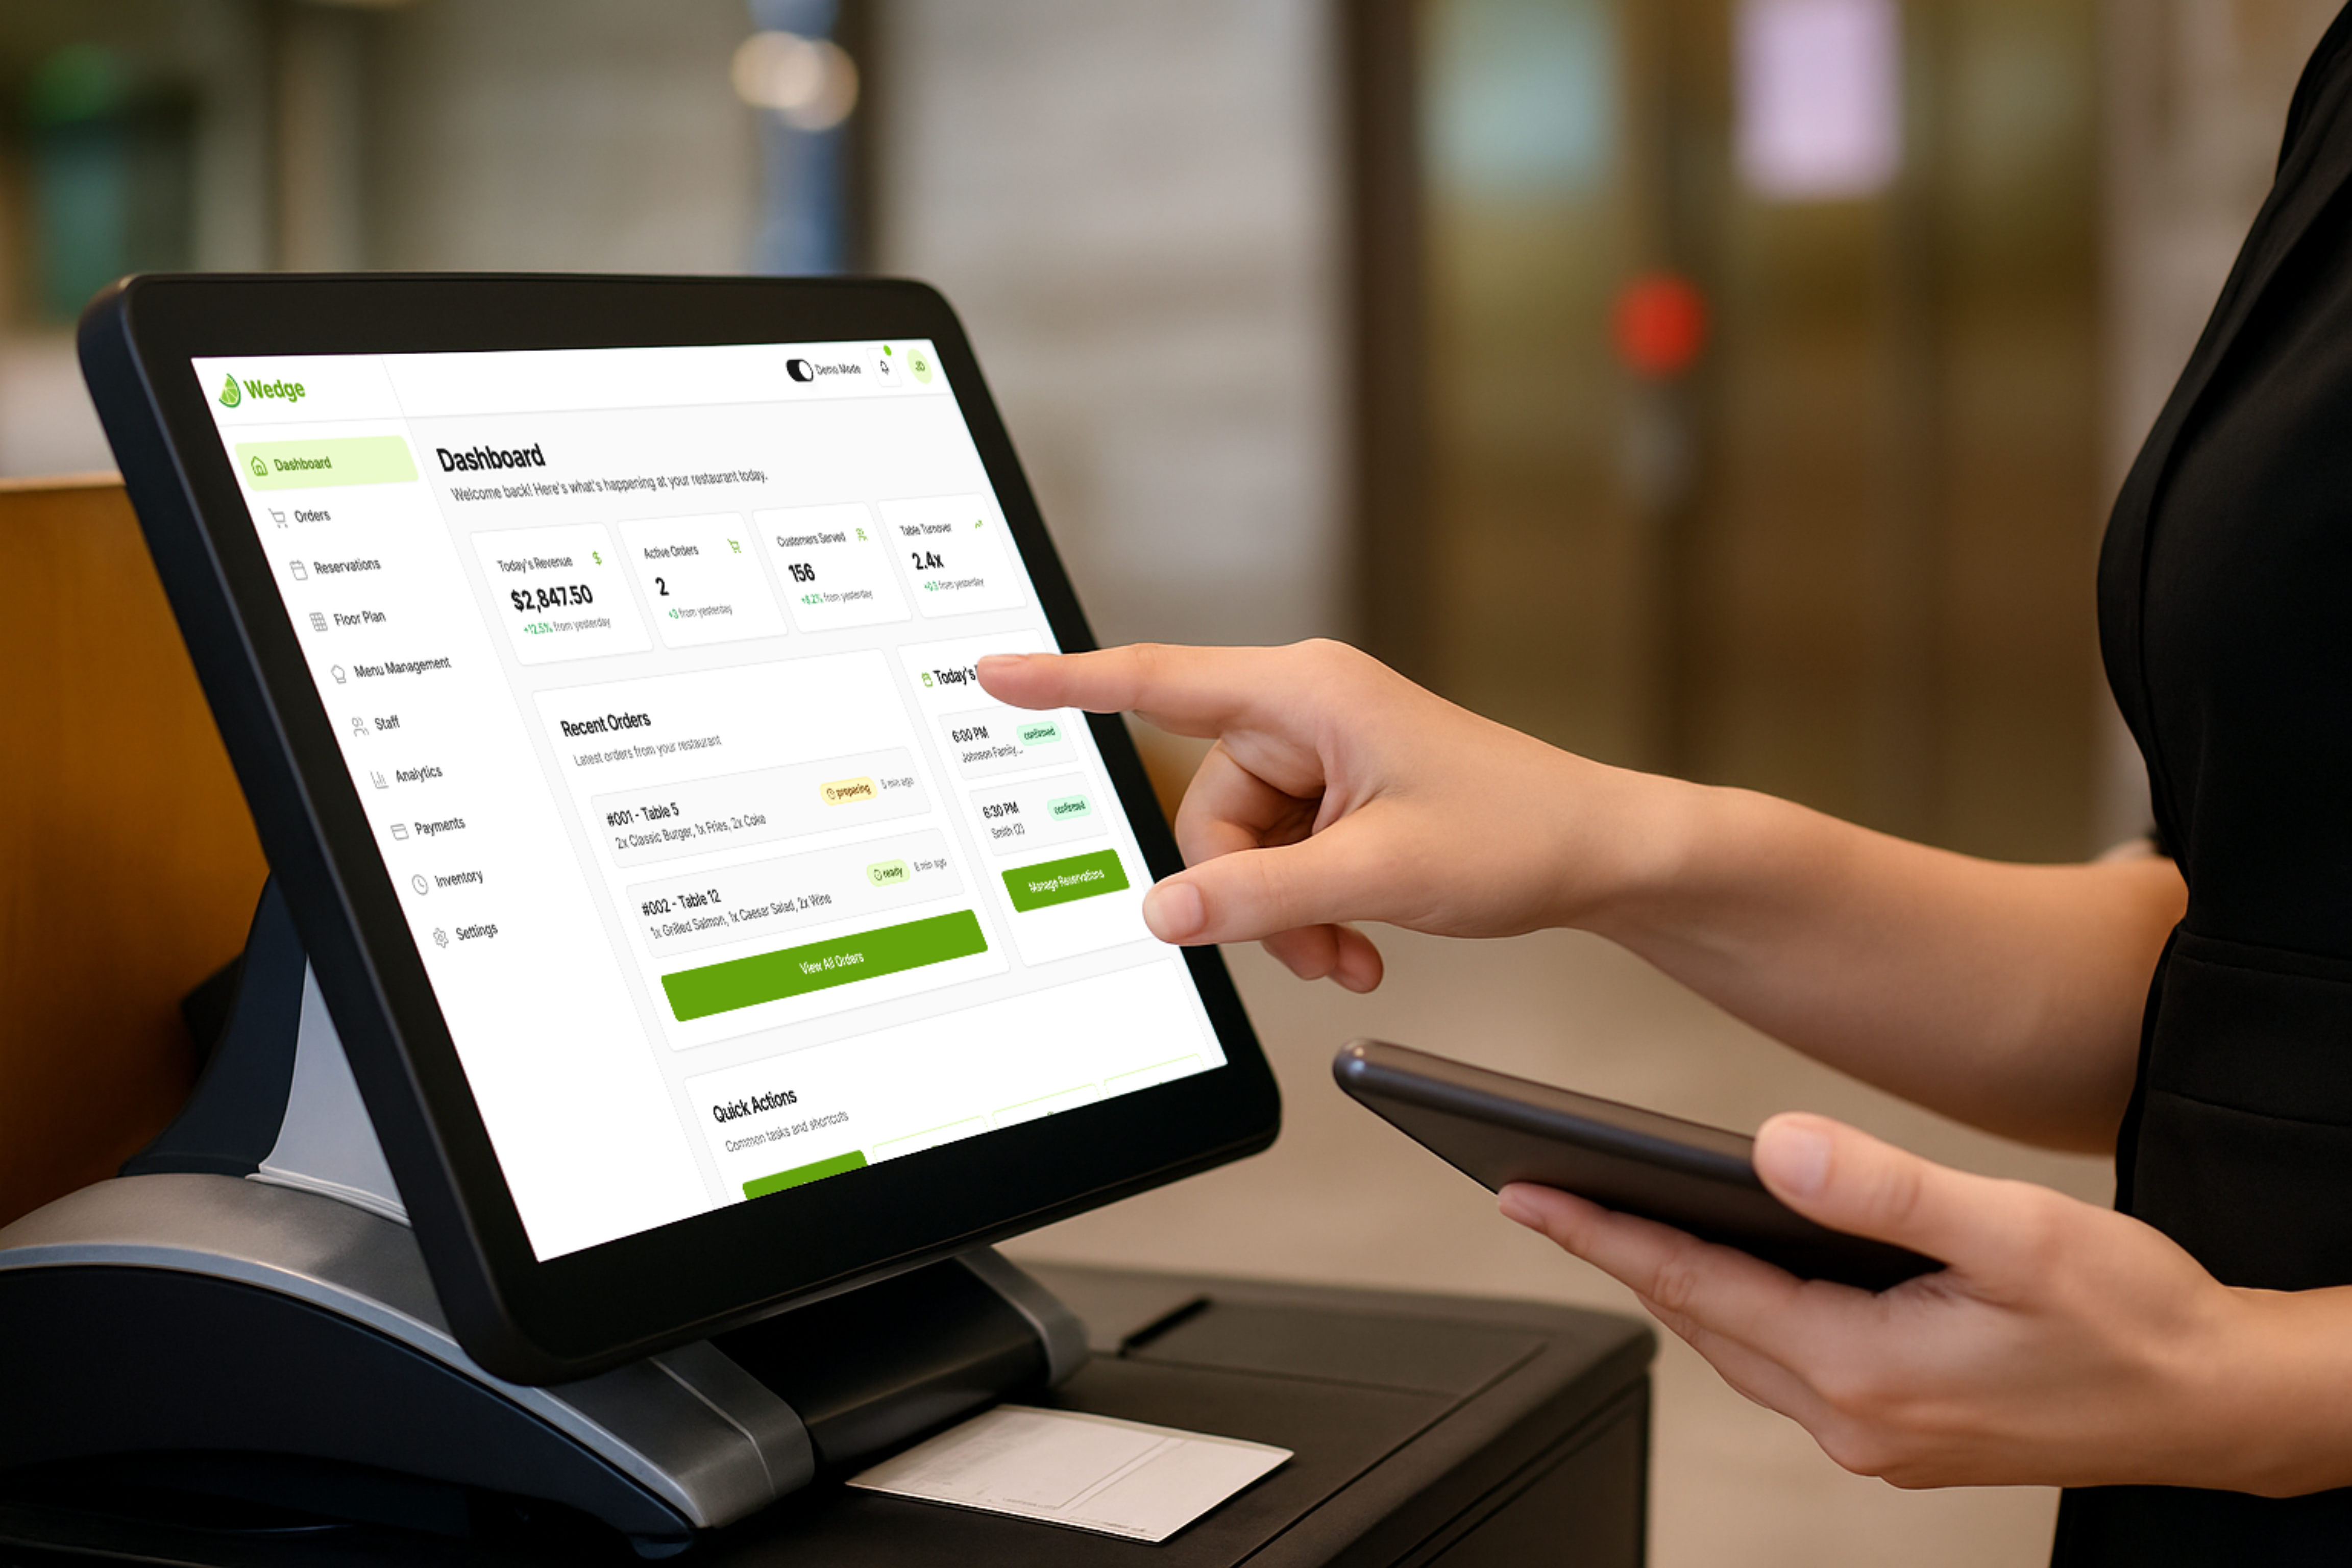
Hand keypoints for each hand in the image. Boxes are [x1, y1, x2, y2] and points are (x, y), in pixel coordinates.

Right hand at [977, 641, 1660, 990]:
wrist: (1601, 853)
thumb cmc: (1518, 833)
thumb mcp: (1378, 873)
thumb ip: (1261, 895)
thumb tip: (1165, 913)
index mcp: (1306, 694)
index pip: (1156, 681)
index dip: (1066, 681)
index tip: (994, 672)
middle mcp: (1304, 713)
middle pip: (1204, 809)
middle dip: (1246, 892)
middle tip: (1312, 945)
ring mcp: (1322, 757)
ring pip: (1240, 849)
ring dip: (1283, 915)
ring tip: (1350, 950)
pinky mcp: (1340, 797)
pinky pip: (1279, 861)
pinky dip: (1307, 910)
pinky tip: (1357, 941)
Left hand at [1499, 1113, 2344, 1492]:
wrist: (2218, 1401)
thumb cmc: (2135, 1318)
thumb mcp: (2015, 1233)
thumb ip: (1888, 1191)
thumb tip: (1776, 1148)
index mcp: (1865, 1370)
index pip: (1697, 1284)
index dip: (1602, 1229)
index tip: (1525, 1190)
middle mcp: (1855, 1419)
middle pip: (1700, 1319)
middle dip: (1615, 1251)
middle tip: (1535, 1192)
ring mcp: (1877, 1435)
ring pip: (1738, 1346)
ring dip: (1674, 1282)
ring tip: (1607, 1216)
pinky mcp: (1902, 1430)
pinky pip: (1786, 1365)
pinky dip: (1738, 1312)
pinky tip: (1728, 1270)